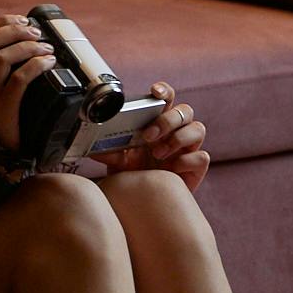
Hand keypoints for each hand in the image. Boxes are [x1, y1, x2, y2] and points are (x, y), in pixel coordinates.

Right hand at [0, 15, 56, 153]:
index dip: (0, 24)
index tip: (21, 20)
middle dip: (14, 30)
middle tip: (36, 32)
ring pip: (1, 58)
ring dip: (28, 47)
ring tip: (46, 47)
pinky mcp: (2, 114)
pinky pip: (18, 81)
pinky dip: (35, 66)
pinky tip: (48, 63)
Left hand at [98, 78, 209, 194]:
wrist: (144, 201)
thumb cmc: (134, 174)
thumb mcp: (118, 160)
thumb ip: (107, 148)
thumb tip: (91, 140)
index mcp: (159, 121)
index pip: (167, 97)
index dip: (164, 90)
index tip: (155, 92)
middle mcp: (177, 130)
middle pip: (185, 110)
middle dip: (167, 120)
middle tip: (148, 136)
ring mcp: (189, 147)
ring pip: (198, 129)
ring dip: (178, 139)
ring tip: (158, 154)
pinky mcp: (197, 166)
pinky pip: (201, 156)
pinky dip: (186, 161)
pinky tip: (171, 170)